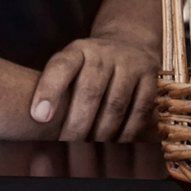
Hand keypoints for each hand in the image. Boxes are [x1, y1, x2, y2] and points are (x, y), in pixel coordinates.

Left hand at [30, 35, 158, 141]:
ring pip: (115, 105)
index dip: (49, 91)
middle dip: (76, 124)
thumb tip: (39, 124)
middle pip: (90, 91)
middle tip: (67, 145)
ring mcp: (130, 63)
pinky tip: (115, 142)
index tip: (39, 117)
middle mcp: (105, 52)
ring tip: (90, 147)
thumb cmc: (89, 67)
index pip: (61, 66)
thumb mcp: (71, 65)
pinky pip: (139, 111)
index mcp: (79, 49)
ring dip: (101, 133)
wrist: (129, 43)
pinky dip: (126, 132)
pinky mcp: (151, 76)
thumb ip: (56, 87)